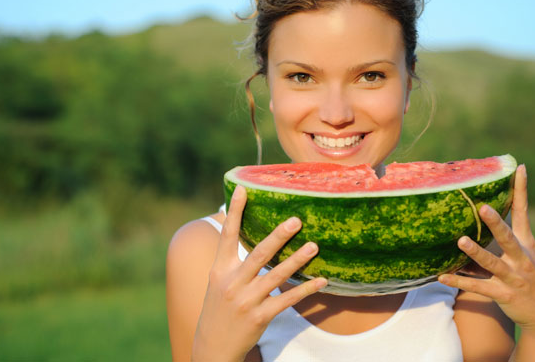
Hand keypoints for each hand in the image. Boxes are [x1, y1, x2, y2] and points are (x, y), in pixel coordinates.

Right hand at [192, 185, 326, 361]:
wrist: (213, 347)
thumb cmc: (219, 308)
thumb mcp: (219, 281)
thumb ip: (232, 260)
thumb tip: (248, 234)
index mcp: (220, 269)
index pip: (227, 235)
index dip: (234, 211)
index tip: (243, 189)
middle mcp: (232, 282)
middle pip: (258, 254)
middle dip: (278, 236)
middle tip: (296, 220)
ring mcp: (246, 300)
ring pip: (276, 275)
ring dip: (297, 260)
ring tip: (314, 246)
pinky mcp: (260, 316)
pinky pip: (287, 299)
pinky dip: (305, 289)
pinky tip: (321, 280)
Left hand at [439, 165, 534, 358]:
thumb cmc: (528, 278)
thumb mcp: (522, 256)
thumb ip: (500, 240)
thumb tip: (475, 222)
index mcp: (526, 244)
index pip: (524, 213)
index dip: (522, 191)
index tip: (520, 169)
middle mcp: (521, 259)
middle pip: (508, 238)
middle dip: (496, 224)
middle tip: (483, 208)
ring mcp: (513, 278)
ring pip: (492, 263)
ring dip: (476, 253)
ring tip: (460, 240)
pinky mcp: (504, 294)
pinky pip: (478, 287)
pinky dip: (459, 281)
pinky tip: (441, 276)